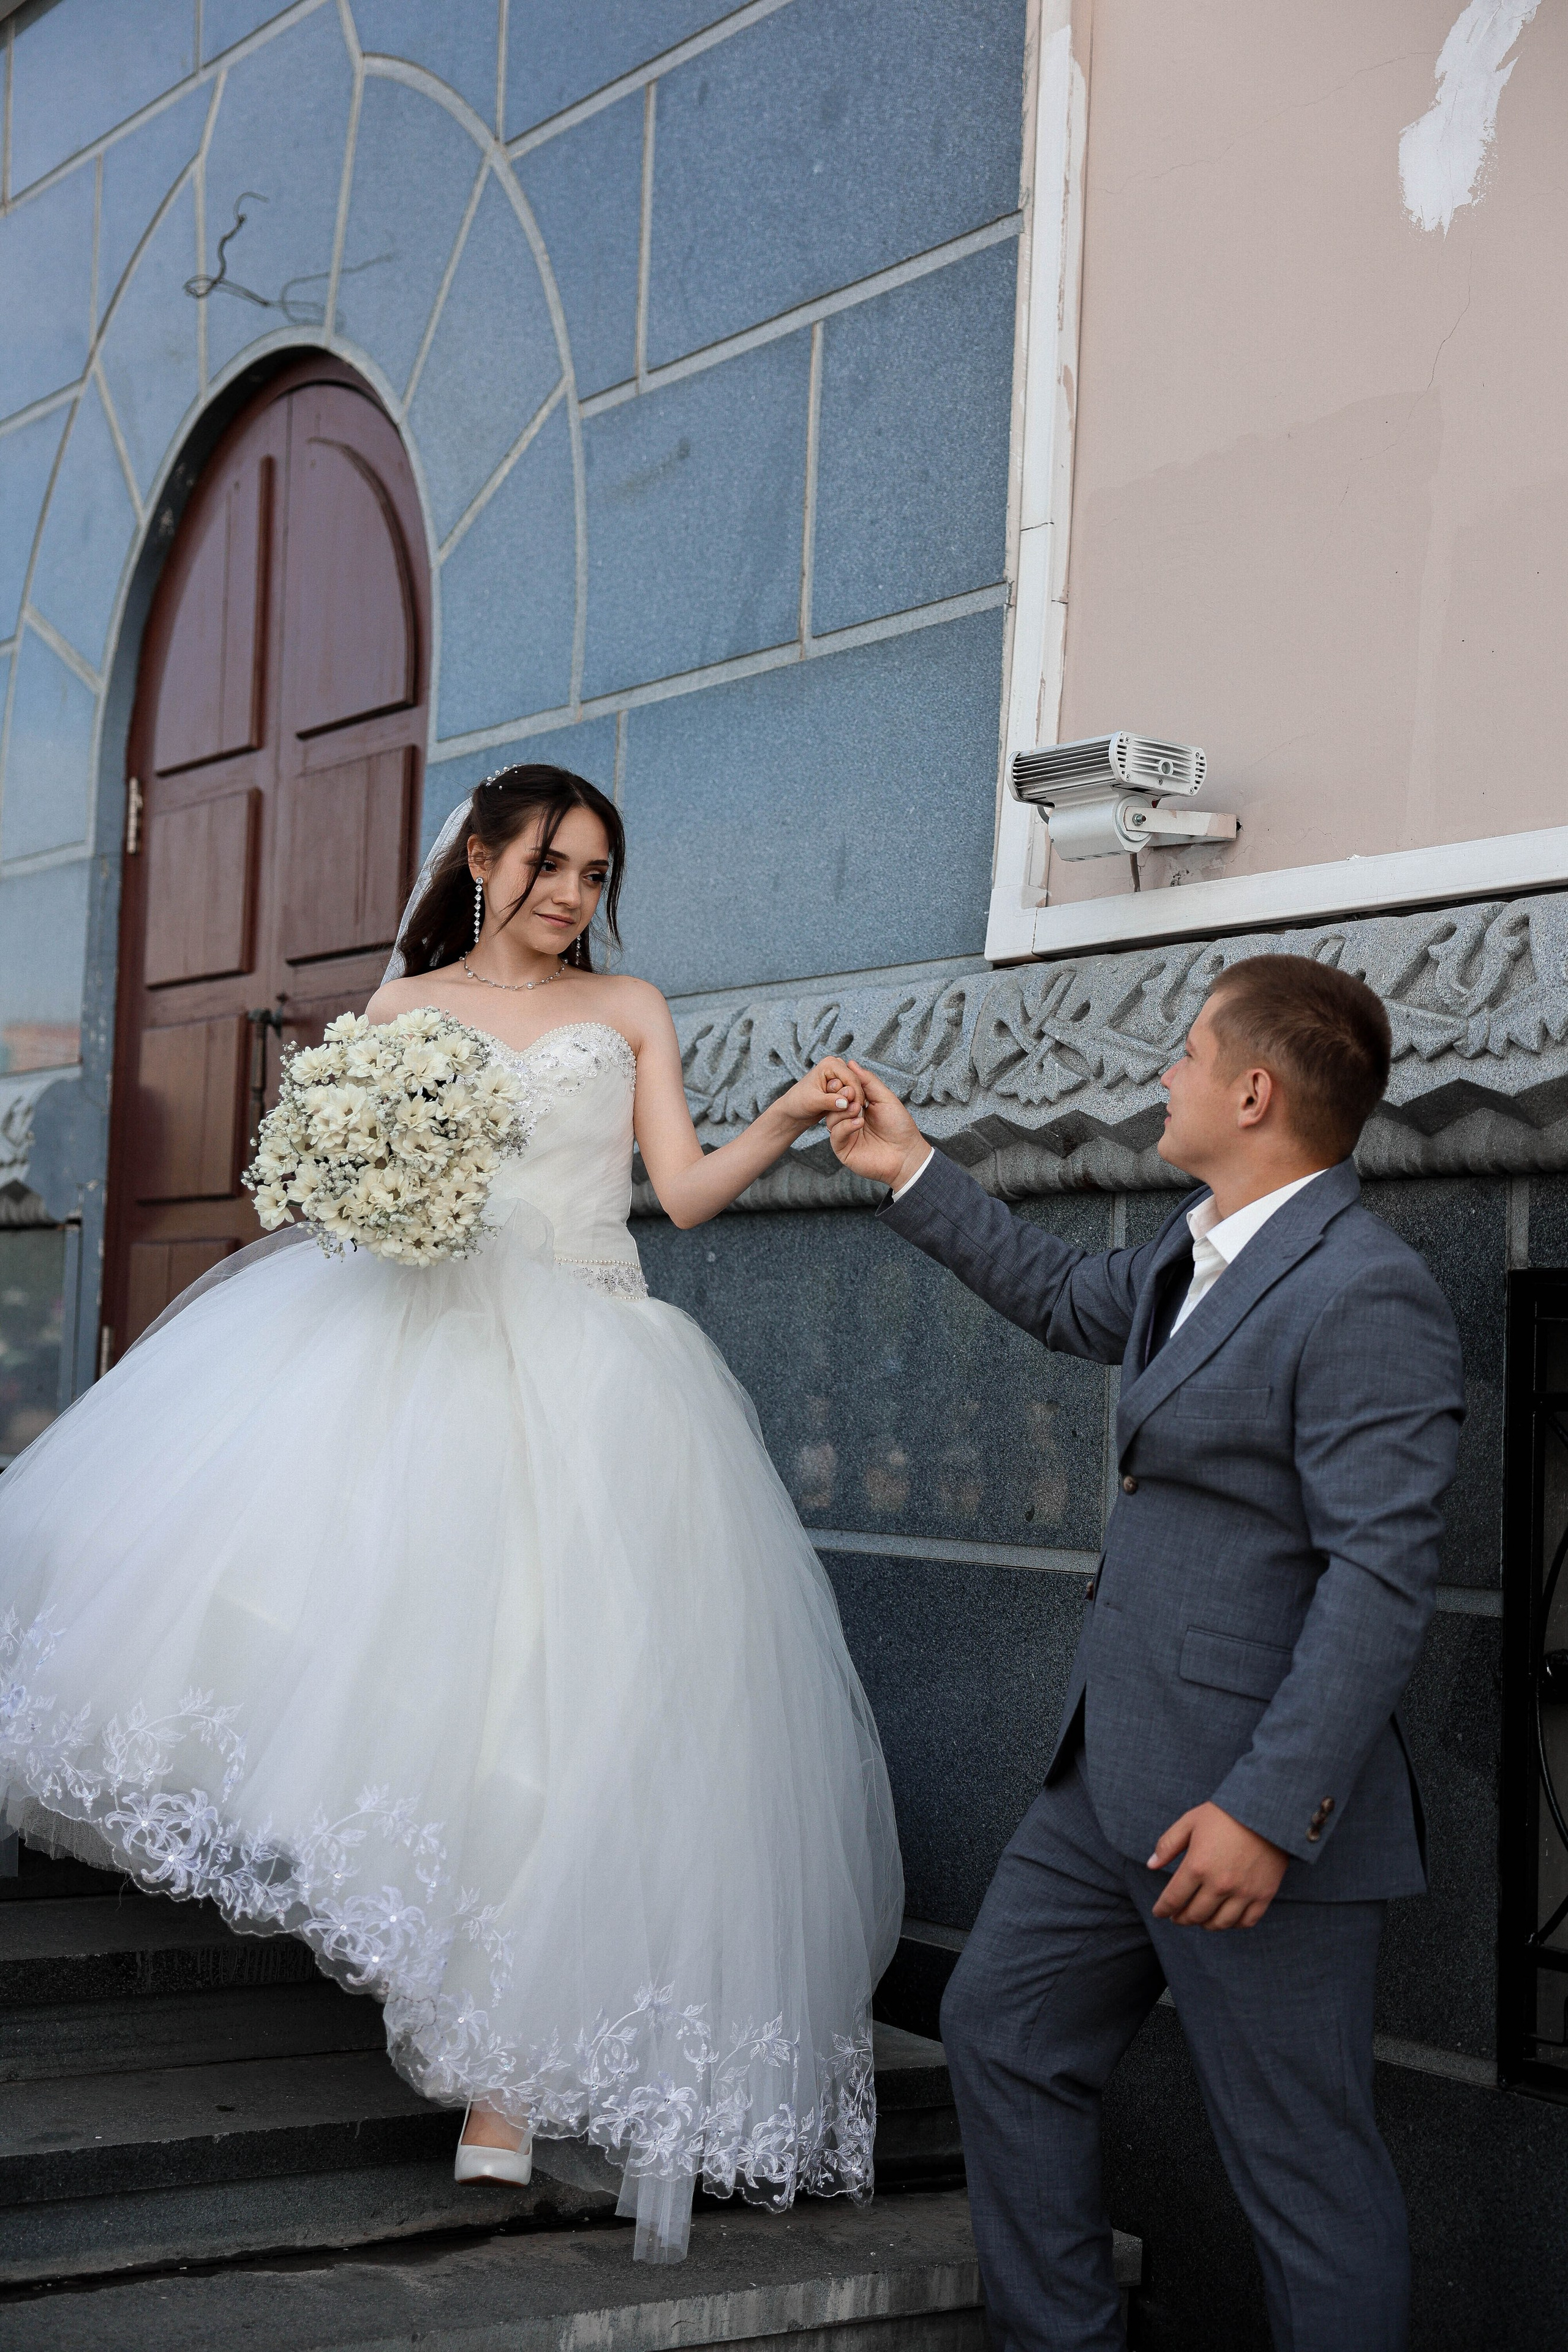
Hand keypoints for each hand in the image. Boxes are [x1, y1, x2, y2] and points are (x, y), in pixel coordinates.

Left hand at [776, 1058, 863, 1131]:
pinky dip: (850, 1105)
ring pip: (856, 1091)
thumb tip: (845, 1102)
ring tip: (841, 1113)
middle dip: (853, 1099)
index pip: (851, 1078)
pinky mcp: (841, 1086)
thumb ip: (830, 1101)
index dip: (856, 1095)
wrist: (793, 1111)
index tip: (856, 1110)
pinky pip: (853, 1096)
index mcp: (830, 1064)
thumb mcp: (813, 1102)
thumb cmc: (798, 1103)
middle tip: (846, 1113)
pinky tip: (843, 1113)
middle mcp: (837, 1066)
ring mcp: (840, 1076)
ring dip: (851, 1103)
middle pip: (856, 1084)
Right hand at [822, 1061, 929, 1191]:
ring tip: (858, 1110)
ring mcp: (846, 1135)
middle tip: (852, 1094)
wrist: (907, 1154)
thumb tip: (851, 1063)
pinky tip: (859, 1123)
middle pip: (833, 1105)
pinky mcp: (843, 1150)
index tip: (850, 1082)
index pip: (842, 1093)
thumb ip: (868, 1081)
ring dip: (843, 1111)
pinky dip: (845, 1126)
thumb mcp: (885, 1098)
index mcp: (858, 1108)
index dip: (843, 1086)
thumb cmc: (900, 1126)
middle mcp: (849, 1120)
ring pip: (831, 1118)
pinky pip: (835, 1135)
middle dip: (841, 1097)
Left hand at [1147, 1802, 1288, 1929]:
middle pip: (1194, 1915)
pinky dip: (1233, 1924)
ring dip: (1205, 1924)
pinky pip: (1246, 1922)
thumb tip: (1151, 1864)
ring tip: (1200, 1919)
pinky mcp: (1263, 1895)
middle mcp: (1219, 1884)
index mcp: (1197, 1866)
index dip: (1163, 1909)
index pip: (1173, 1899)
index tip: (1159, 1912)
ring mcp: (1243, 1892)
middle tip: (1177, 1917)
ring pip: (1219, 1923)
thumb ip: (1168, 1844)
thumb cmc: (1225, 1814)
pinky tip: (1226, 1918)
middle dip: (1181, 1918)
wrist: (1266, 1812)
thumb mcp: (1190, 1822)